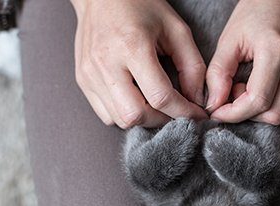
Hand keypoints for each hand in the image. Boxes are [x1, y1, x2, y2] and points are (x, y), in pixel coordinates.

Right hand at [70, 0, 207, 128]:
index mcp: (132, 47)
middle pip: (136, 115)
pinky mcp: (83, 80)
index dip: (184, 112)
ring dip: (144, 119)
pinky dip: (125, 114)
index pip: (160, 96)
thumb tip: (196, 100)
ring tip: (157, 104)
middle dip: (161, 120)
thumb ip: (192, 66)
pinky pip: (106, 114)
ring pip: (119, 119)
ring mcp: (90, 74)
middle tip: (175, 111)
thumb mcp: (176, 28)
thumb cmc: (140, 6)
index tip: (197, 115)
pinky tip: (138, 99)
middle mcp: (106, 63)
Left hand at [205, 0, 279, 126]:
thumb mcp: (230, 37)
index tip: (218, 111)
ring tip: (251, 92)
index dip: (234, 114)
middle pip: (274, 114)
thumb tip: (214, 105)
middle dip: (248, 115)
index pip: (258, 100)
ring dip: (264, 114)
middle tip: (235, 95)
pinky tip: (267, 91)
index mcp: (276, 50)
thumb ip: (218, 73)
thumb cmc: (259, 12)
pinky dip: (278, 108)